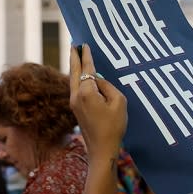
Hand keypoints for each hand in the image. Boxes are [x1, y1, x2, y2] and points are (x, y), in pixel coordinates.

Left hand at [69, 44, 126, 160]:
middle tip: (74, 45)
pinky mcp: (76, 109)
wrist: (101, 149)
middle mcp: (76, 96)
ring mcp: (74, 103)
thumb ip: (108, 86)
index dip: (86, 56)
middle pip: (74, 71)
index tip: (84, 44)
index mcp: (86, 92)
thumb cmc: (113, 126)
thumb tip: (98, 81)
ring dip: (75, 67)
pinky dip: (78, 78)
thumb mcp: (119, 102)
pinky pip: (76, 88)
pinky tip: (81, 75)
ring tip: (76, 56)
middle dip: (74, 57)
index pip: (87, 68)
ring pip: (73, 80)